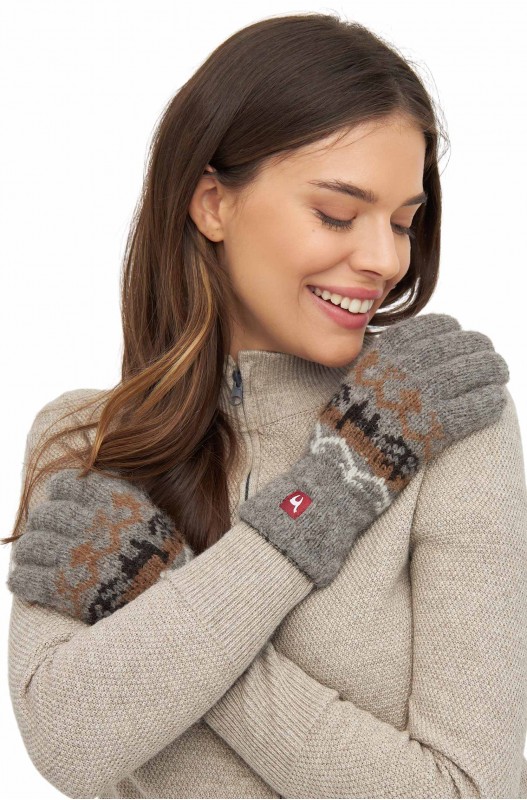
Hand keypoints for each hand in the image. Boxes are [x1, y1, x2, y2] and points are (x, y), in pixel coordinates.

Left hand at [7, 468, 192, 623]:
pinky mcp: (64, 590)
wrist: (170, 595)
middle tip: (48, 535)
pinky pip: (26, 580)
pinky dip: (22, 580)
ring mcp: (75, 558)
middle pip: (43, 516)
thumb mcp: (146, 513)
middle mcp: (89, 525)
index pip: (64, 484)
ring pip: (29, 547)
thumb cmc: (162, 554)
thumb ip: (118, 496)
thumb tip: (94, 477)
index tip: (62, 501)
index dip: (59, 492)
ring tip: (34, 559)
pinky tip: (26, 581)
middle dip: (42, 525)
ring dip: (29, 553)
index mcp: (109, 503)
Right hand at [238, 313, 509, 587]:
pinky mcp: (437, 427)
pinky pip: (475, 407)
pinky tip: (496, 401)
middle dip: (479, 348)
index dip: (453, 331)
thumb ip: (382, 363)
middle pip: (460, 346)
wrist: (338, 472)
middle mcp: (406, 369)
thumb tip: (411, 350)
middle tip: (489, 355)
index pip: (434, 327)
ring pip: (474, 372)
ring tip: (499, 373)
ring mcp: (422, 397)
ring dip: (492, 369)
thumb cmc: (344, 431)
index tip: (461, 336)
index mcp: (385, 354)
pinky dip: (489, 401)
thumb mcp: (354, 383)